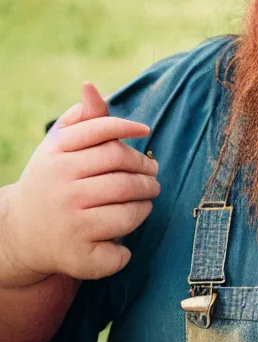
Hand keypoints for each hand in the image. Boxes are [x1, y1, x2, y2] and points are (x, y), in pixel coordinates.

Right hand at [0, 83, 159, 286]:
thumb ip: (83, 118)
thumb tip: (92, 86)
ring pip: (130, 210)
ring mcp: (70, 222)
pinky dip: (127, 245)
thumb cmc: (53, 181)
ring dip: (145, 205)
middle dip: (148, 176)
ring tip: (145, 200)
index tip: (146, 131)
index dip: (129, 130)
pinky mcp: (78, 255)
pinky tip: (120, 238)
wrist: (21, 233)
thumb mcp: (60, 147)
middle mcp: (61, 188)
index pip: (105, 135)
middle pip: (126, 176)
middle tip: (153, 177)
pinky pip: (121, 247)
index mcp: (57, 157)